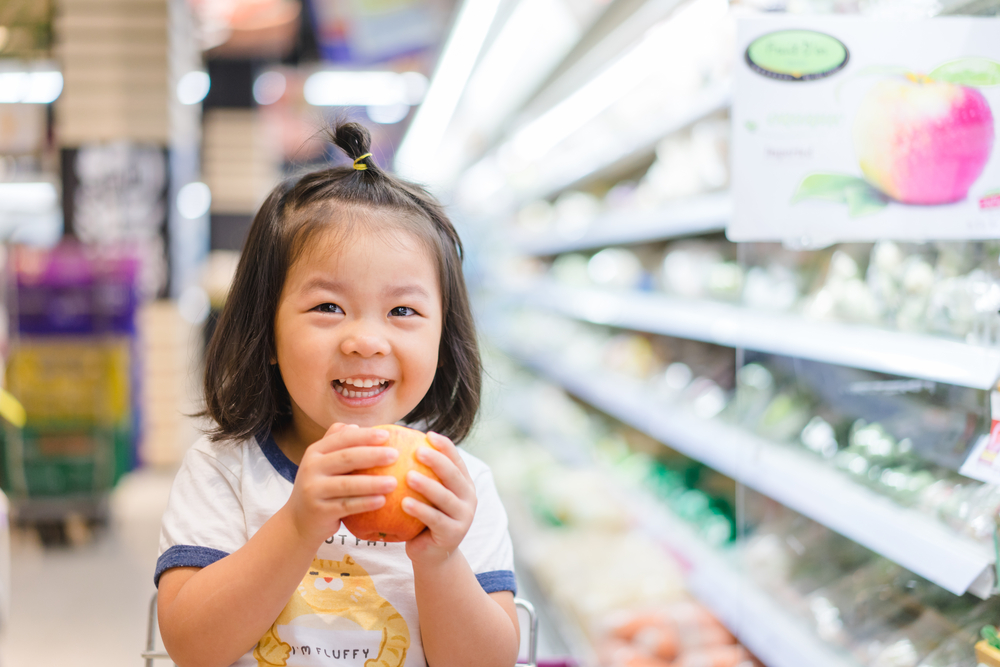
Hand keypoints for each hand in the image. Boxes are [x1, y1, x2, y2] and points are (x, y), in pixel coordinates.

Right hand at [285, 423, 397, 545]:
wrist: (298, 521)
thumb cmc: (320, 487)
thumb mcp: (322, 463)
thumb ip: (336, 443)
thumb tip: (356, 426)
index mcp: (315, 452)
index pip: (342, 438)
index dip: (365, 436)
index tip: (388, 436)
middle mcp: (311, 468)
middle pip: (346, 458)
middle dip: (373, 455)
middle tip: (396, 455)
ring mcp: (313, 490)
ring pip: (347, 484)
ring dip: (373, 483)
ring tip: (394, 482)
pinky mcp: (320, 511)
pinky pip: (346, 505)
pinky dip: (365, 503)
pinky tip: (382, 501)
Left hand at [403, 432, 476, 564]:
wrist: (431, 555)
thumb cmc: (423, 518)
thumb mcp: (427, 494)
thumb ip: (421, 473)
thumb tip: (396, 444)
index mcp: (464, 484)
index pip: (457, 460)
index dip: (445, 446)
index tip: (427, 434)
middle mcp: (468, 498)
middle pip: (453, 475)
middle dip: (437, 461)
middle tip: (418, 450)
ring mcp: (463, 517)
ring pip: (445, 497)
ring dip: (427, 485)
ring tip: (408, 476)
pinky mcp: (452, 534)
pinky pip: (434, 519)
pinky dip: (420, 510)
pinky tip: (404, 503)